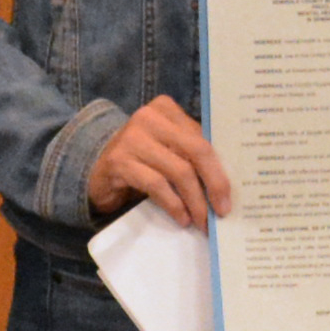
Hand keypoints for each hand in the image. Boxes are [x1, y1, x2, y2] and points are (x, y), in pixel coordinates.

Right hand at [86, 97, 232, 221]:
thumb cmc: (142, 161)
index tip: (232, 196)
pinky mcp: (119, 161)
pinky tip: (182, 218)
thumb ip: (192, 154)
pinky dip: (173, 204)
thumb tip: (228, 185)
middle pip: (196, 151)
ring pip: (179, 171)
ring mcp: (132, 137)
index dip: (221, 169)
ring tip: (202, 221)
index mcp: (167, 109)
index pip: (204, 138)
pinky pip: (157, 185)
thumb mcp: (168, 149)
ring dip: (195, 201)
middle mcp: (149, 117)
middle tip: (222, 212)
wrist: (97, 170)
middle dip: (214, 184)